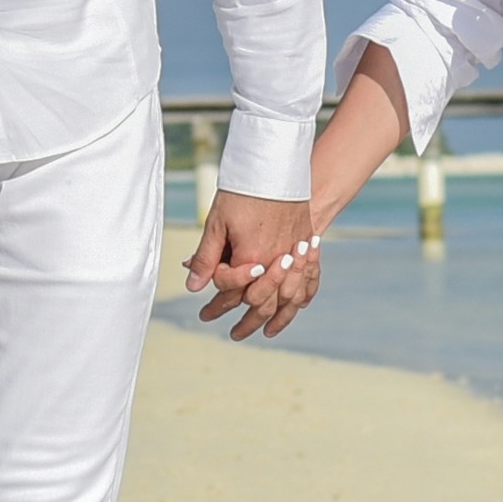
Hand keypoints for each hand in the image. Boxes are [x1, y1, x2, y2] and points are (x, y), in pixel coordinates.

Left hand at [189, 189, 323, 337]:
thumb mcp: (216, 222)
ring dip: (276, 318)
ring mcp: (295, 254)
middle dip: (247, 322)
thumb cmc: (243, 192)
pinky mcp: (307, 243)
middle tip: (235, 335)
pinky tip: (296, 306)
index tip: (205, 306)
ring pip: (288, 297)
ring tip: (266, 332)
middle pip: (261, 302)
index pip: (232, 289)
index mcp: (251, 257)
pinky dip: (302, 296)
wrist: (276, 166)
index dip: (216, 297)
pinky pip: (309, 279)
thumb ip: (205, 257)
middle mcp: (276, 261)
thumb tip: (193, 286)